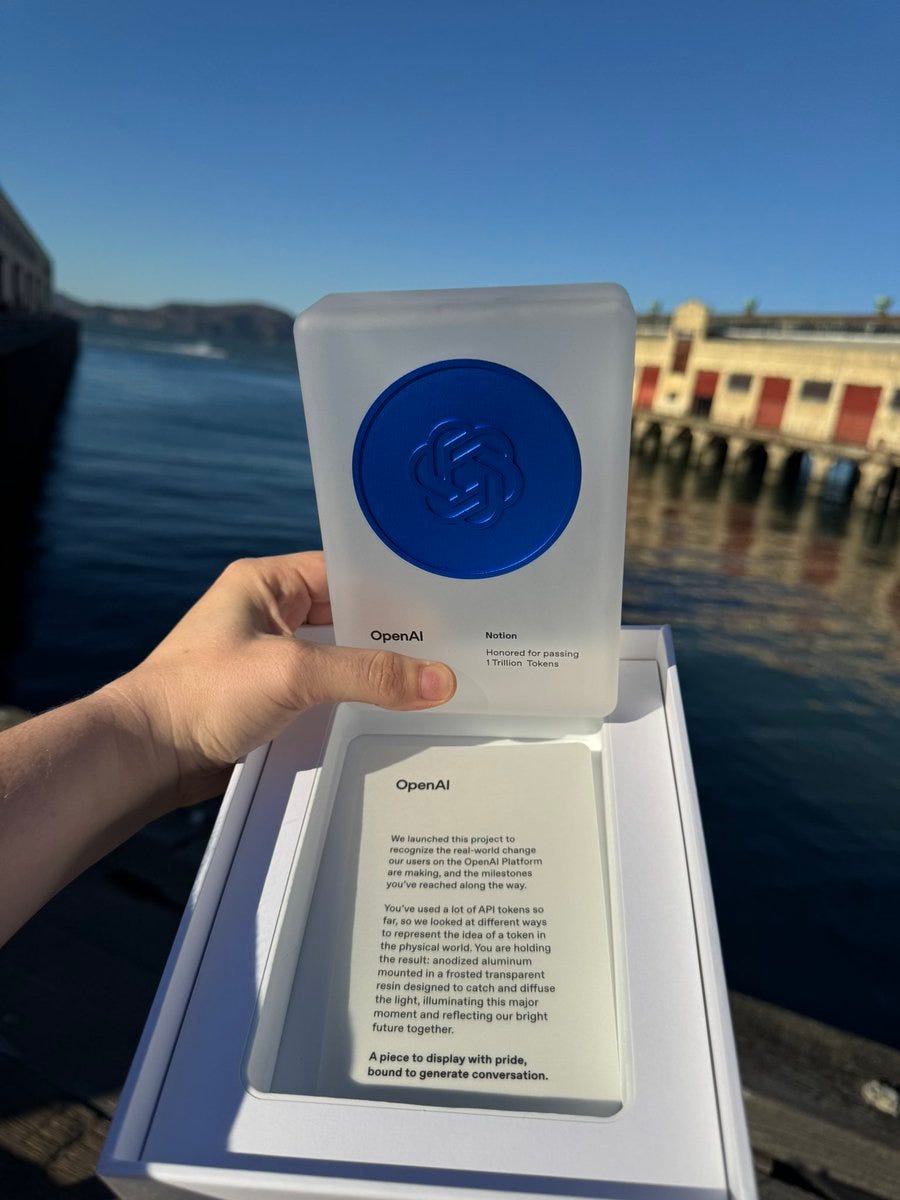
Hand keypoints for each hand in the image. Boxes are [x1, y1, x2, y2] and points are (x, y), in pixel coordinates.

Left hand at [104, 551, 456, 807]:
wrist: (145, 757)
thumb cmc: (198, 696)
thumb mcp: (292, 673)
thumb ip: (367, 674)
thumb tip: (438, 680)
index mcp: (268, 583)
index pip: (347, 572)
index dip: (393, 588)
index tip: (443, 606)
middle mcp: (271, 615)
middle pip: (350, 619)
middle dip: (392, 638)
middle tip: (449, 651)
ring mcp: (271, 659)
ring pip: (341, 659)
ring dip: (374, 676)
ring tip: (432, 685)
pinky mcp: (272, 700)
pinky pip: (327, 693)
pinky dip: (354, 704)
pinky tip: (389, 716)